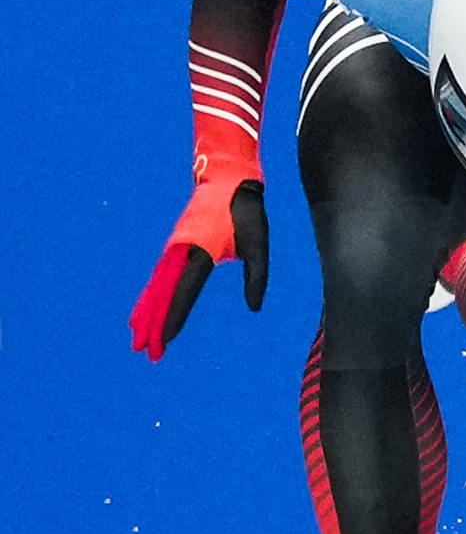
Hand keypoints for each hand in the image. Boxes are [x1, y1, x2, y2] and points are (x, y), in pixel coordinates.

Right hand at [130, 179, 267, 359]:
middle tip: (146, 351)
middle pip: (163, 295)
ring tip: (138, 337)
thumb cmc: (248, 215)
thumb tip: (254, 309)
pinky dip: (153, 295)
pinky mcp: (177, 245)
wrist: (230, 182)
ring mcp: (176, 248)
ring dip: (148, 312)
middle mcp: (181, 252)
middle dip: (154, 324)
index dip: (173, 319)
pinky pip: (161, 276)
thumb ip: (256, 278)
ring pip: (157, 286)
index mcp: (200, 254)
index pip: (183, 294)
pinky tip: (147, 309)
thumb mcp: (259, 247)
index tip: (163, 340)